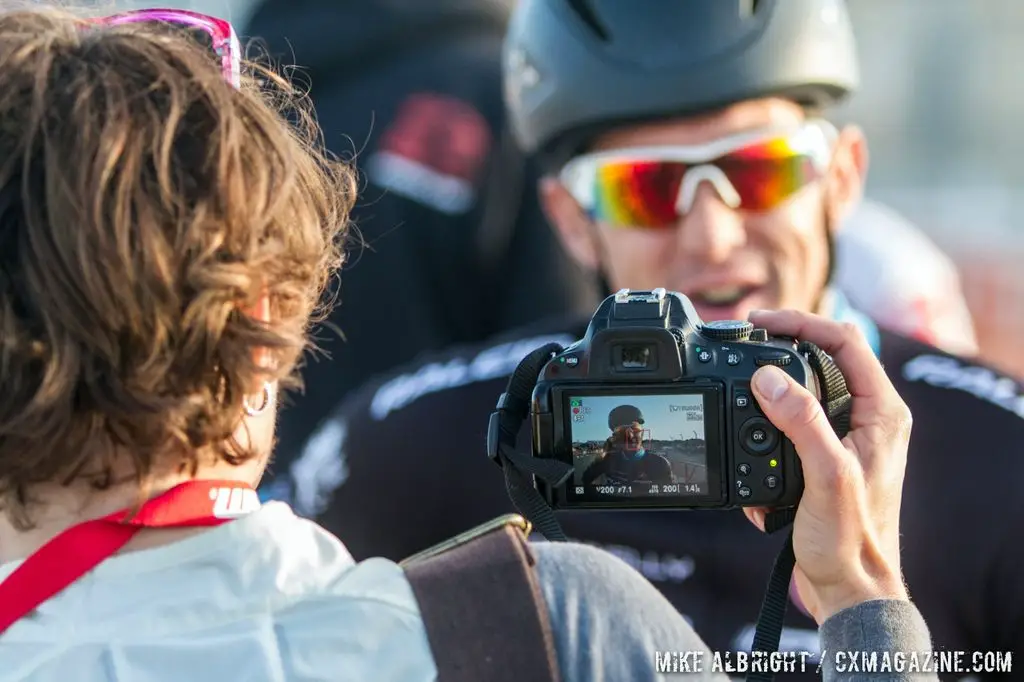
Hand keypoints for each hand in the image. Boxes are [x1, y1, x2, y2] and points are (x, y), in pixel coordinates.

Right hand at [743, 310, 911, 623]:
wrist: (849, 588)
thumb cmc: (852, 540)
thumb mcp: (825, 475)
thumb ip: (800, 421)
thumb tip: (767, 377)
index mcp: (881, 412)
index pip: (844, 340)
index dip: (801, 322)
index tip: (761, 320)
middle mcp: (867, 418)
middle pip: (821, 358)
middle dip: (778, 351)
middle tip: (743, 346)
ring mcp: (845, 436)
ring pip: (800, 391)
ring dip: (766, 396)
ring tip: (739, 399)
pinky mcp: (822, 457)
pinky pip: (788, 426)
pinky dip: (763, 432)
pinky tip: (750, 455)